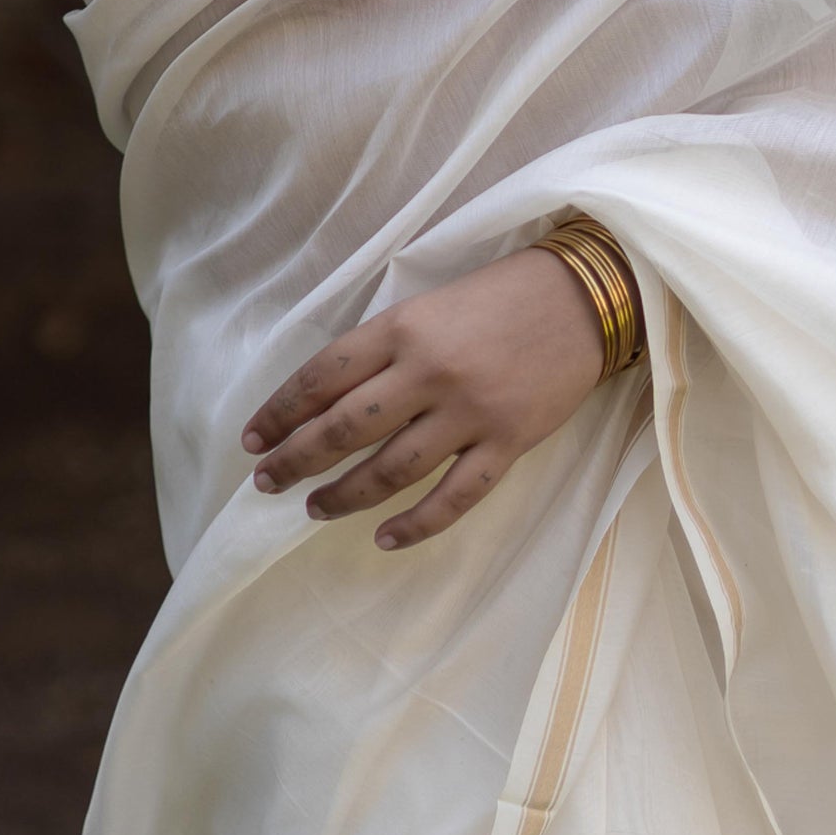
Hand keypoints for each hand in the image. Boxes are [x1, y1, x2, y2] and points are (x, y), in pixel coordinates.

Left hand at [240, 249, 609, 551]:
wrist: (582, 298)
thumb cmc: (498, 297)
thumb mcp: (428, 305)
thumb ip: (383, 348)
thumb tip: (326, 399)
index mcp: (402, 328)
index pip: (322, 376)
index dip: (280, 412)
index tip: (253, 439)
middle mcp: (428, 371)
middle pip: (344, 428)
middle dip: (296, 459)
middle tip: (267, 482)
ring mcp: (469, 411)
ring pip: (390, 469)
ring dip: (344, 495)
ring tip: (313, 508)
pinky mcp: (508, 442)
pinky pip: (455, 496)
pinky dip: (416, 523)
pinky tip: (385, 538)